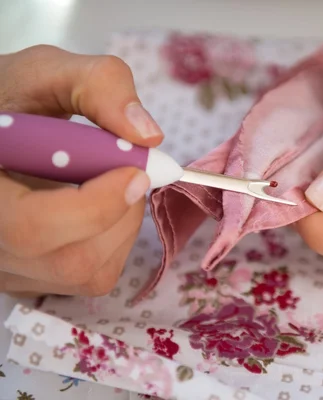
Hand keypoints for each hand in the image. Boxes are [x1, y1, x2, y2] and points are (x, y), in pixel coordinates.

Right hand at [0, 45, 163, 295]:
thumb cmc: (13, 100)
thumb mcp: (47, 73)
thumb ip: (99, 87)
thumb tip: (149, 135)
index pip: (33, 227)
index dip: (96, 206)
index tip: (136, 171)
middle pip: (71, 261)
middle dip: (121, 212)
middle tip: (129, 170)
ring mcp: (6, 269)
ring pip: (87, 274)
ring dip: (122, 224)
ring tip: (108, 182)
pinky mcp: (28, 278)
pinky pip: (88, 276)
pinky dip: (112, 239)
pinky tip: (97, 204)